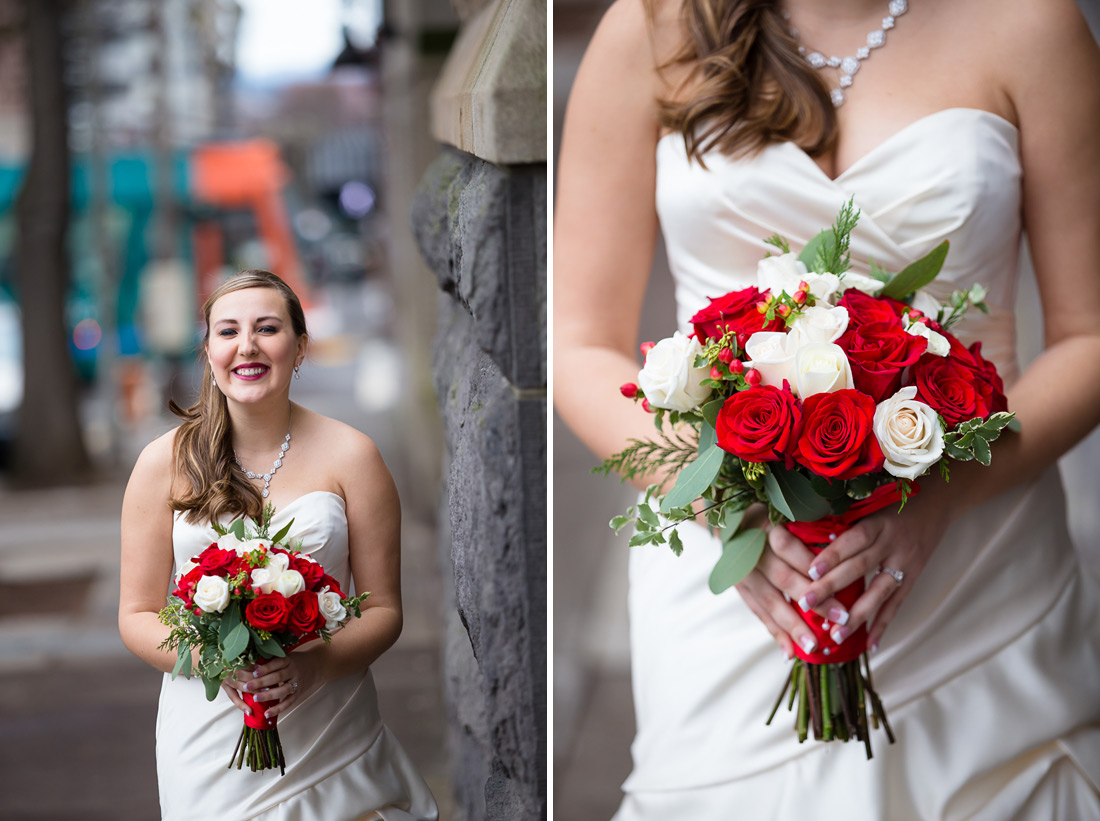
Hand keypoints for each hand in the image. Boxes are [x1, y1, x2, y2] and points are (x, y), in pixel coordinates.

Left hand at [221, 647, 325, 719]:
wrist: (317, 665)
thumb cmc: (295, 661)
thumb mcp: (286, 656)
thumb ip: (272, 661)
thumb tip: (250, 666)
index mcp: (289, 660)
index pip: (276, 663)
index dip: (265, 668)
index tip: (253, 672)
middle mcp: (294, 670)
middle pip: (278, 677)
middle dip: (261, 682)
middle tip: (247, 686)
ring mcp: (297, 682)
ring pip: (283, 690)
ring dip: (269, 695)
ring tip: (255, 699)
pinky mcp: (299, 693)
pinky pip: (288, 702)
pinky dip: (278, 709)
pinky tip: (267, 714)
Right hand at [735, 520, 859, 658]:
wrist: (734, 525)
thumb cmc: (774, 521)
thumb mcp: (787, 518)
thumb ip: (810, 533)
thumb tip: (843, 552)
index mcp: (768, 529)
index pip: (792, 549)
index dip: (815, 567)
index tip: (839, 578)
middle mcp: (753, 552)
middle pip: (785, 579)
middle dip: (815, 602)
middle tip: (841, 619)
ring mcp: (744, 573)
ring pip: (771, 602)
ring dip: (793, 626)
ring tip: (814, 646)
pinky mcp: (741, 590)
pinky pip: (759, 614)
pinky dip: (775, 633)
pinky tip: (789, 652)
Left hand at [795, 489, 952, 651]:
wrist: (939, 502)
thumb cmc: (892, 500)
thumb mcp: (869, 502)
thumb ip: (844, 518)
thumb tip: (802, 531)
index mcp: (877, 521)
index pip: (853, 540)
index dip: (832, 555)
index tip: (810, 572)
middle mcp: (893, 543)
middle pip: (860, 567)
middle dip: (832, 587)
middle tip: (806, 605)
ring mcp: (905, 562)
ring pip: (879, 592)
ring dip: (857, 616)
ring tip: (836, 635)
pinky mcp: (914, 577)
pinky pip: (897, 604)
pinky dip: (883, 624)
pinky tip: (870, 645)